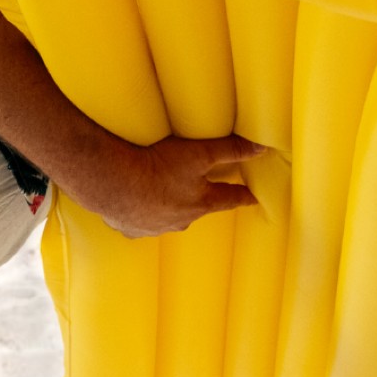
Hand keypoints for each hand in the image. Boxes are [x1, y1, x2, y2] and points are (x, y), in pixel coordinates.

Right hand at [65, 130, 261, 236]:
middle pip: (198, 208)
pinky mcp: (132, 229)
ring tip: (162, 192)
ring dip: (170, 207)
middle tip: (201, 189)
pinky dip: (143, 214)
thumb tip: (260, 147)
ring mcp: (156, 227)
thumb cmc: (159, 167)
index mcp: (200, 202)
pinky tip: (135, 203)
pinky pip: (142, 223)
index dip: (243, 196)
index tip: (252, 198)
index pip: (229, 199)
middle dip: (201, 199)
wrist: (116, 184)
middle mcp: (182, 219)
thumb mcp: (199, 154)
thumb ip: (230, 150)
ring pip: (170, 217)